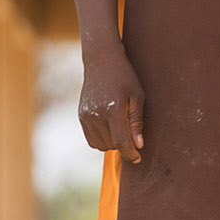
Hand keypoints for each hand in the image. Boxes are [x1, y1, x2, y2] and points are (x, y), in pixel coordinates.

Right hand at [77, 48, 147, 162]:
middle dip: (123, 145)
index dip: (130, 153)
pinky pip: (91, 140)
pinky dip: (102, 140)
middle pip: (111, 145)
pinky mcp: (81, 116)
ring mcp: (86, 116)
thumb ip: (136, 123)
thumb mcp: (137, 97)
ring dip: (112, 143)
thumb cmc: (124, 77)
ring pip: (100, 145)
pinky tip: (110, 127)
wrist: (101, 61)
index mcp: (113, 109)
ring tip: (120, 127)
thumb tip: (138, 146)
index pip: (121, 141)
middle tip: (130, 132)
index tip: (138, 158)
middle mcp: (96, 114)